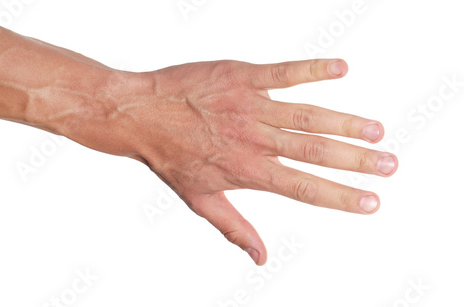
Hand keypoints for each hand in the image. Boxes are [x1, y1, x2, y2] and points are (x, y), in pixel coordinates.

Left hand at [56, 59, 396, 264]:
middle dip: (357, 160)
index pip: (304, 188)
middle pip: (315, 152)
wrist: (140, 115)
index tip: (371, 202)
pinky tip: (341, 69)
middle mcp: (255, 139)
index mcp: (248, 171)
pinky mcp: (242, 77)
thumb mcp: (200, 200)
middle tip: (389, 164)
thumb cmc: (170, 157)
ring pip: (307, 115)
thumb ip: (234, 227)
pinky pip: (283, 72)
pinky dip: (313, 70)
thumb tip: (260, 257)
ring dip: (345, 123)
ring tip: (376, 131)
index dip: (341, 197)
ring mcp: (250, 106)